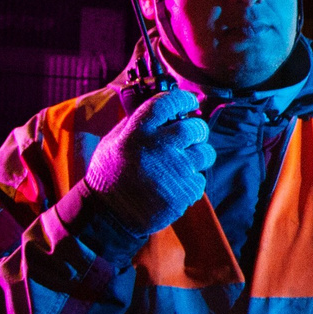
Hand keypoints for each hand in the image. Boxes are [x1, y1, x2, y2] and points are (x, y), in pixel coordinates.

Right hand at [82, 89, 212, 236]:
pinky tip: (175, 185)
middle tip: (192, 137)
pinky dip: (192, 182)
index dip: (183, 99)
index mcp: (138, 131)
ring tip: (183, 164)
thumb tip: (161, 107)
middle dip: (198, 131)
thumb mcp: (113, 141)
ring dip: (199, 156)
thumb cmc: (110, 174)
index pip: (168, 103)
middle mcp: (158, 147)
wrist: (107, 214)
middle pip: (196, 128)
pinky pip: (200, 180)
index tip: (190, 101)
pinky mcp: (182, 193)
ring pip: (205, 154)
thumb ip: (135, 122)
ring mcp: (174, 171)